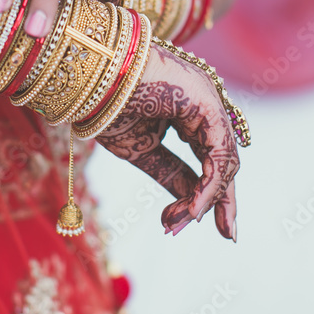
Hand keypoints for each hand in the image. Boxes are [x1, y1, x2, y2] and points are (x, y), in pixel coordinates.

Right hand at [96, 45, 238, 239]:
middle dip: (222, 201)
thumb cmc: (104, 105)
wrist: (86, 76)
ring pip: (224, 161)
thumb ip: (170, 175)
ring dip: (209, 198)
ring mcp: (208, 103)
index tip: (185, 225)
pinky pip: (218, 152)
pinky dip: (210, 184)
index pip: (207, 162)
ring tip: (183, 223)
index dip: (202, 195)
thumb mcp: (139, 150)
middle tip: (227, 236)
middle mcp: (203, 109)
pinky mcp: (208, 103)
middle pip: (223, 163)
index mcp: (187, 116)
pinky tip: (196, 207)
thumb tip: (192, 208)